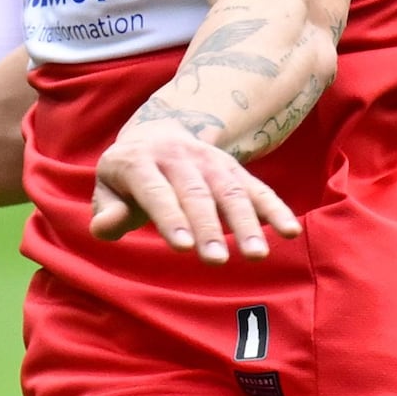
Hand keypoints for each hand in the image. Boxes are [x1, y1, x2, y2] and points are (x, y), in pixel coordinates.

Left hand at [86, 105, 301, 260]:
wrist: (158, 134)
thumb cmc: (128, 178)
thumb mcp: (107, 189)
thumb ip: (107, 211)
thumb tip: (106, 227)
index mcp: (139, 161)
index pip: (156, 191)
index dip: (170, 218)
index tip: (184, 247)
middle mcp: (178, 156)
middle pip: (196, 193)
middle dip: (208, 228)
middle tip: (217, 261)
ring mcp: (210, 160)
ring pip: (230, 191)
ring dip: (245, 223)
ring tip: (256, 255)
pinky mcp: (233, 169)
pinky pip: (256, 188)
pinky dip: (274, 209)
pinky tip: (290, 231)